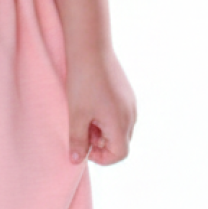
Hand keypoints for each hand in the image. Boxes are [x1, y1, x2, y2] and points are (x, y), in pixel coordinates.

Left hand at [65, 47, 136, 165]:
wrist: (90, 48)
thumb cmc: (82, 82)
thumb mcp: (76, 114)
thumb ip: (77, 140)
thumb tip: (76, 161)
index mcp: (121, 123)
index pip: (120, 154)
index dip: (102, 158)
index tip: (85, 148)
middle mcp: (131, 115)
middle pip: (121, 142)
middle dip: (101, 143)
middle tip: (82, 130)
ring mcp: (131, 102)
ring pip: (121, 128)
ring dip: (104, 130)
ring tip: (85, 116)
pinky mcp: (127, 92)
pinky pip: (121, 114)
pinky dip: (107, 118)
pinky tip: (91, 104)